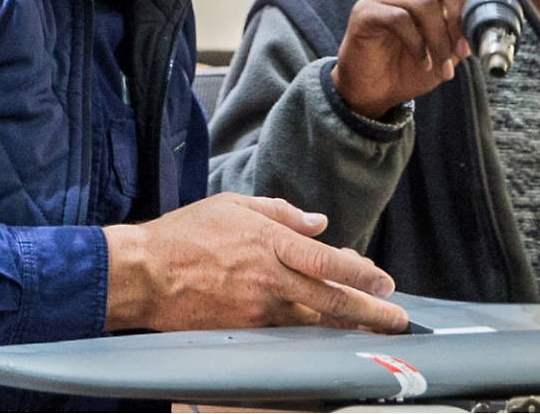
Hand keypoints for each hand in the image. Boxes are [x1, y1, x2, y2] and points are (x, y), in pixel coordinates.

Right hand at [103, 193, 407, 332]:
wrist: (142, 275)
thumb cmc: (184, 236)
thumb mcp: (235, 206)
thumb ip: (281, 213)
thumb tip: (318, 222)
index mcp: (269, 242)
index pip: (328, 260)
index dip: (361, 273)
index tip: (385, 281)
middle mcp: (269, 278)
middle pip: (330, 300)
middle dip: (370, 312)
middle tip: (396, 319)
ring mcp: (256, 310)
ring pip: (312, 322)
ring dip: (344, 326)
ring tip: (370, 328)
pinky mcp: (243, 331)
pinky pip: (285, 334)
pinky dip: (309, 333)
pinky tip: (325, 334)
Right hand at [331, 0, 516, 118]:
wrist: (374, 92)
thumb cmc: (412, 67)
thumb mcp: (449, 50)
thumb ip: (466, 32)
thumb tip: (492, 24)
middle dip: (463, 14)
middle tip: (466, 49)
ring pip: (426, 3)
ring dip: (440, 41)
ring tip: (442, 68)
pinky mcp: (365, 12)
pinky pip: (399, 19)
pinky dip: (417, 45)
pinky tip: (422, 62)